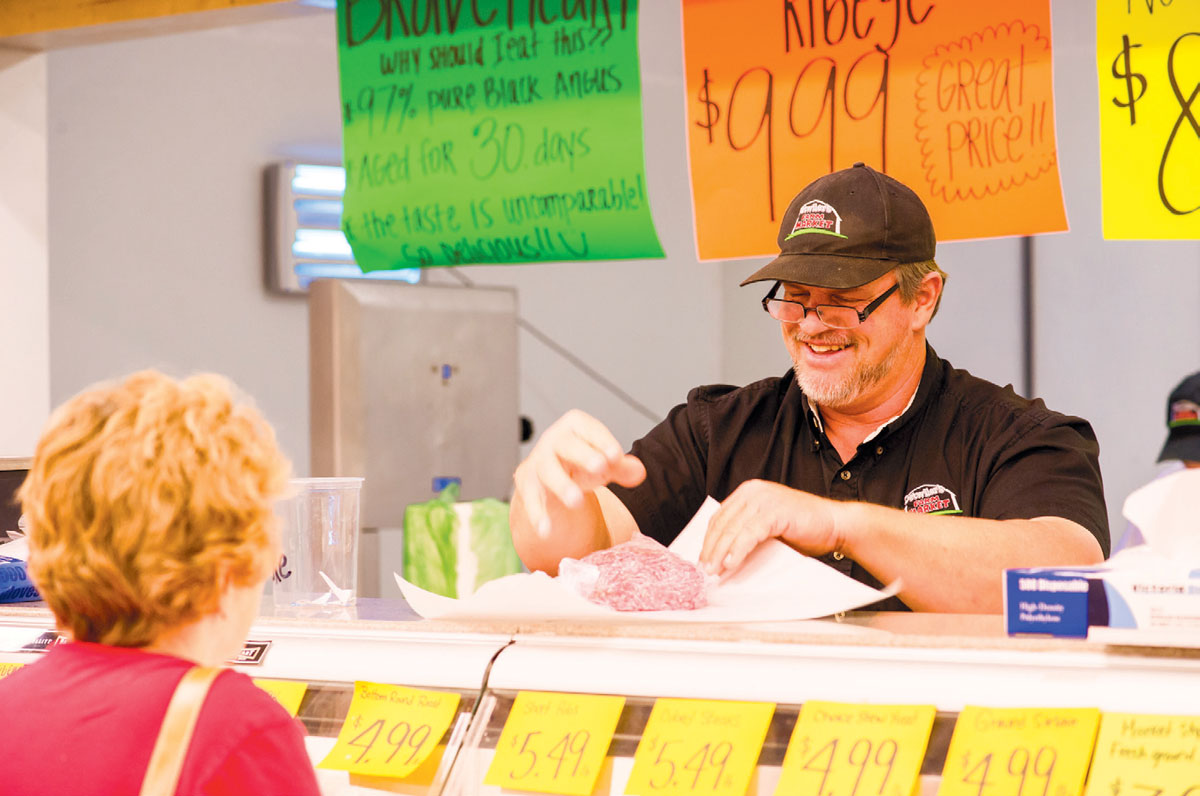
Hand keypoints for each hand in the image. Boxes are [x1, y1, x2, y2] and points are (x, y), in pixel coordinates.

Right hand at [512, 409, 645, 538]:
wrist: (552, 477)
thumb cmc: (581, 463)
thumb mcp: (605, 462)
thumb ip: (623, 467)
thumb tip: (639, 472)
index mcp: (575, 427)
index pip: (589, 429)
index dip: (603, 441)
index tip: (616, 456)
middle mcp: (553, 440)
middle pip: (567, 445)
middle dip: (583, 455)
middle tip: (600, 468)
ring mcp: (538, 462)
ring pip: (548, 471)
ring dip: (562, 486)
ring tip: (576, 502)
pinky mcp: (526, 484)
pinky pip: (531, 499)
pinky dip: (537, 515)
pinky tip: (546, 529)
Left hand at [699, 480, 844, 574]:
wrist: (835, 524)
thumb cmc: (803, 529)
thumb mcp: (767, 527)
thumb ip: (746, 531)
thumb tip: (721, 555)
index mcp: (749, 492)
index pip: (720, 517)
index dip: (709, 539)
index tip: (703, 559)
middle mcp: (754, 491)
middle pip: (723, 523)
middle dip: (711, 548)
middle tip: (705, 569)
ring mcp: (765, 499)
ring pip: (733, 529)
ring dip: (721, 552)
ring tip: (714, 571)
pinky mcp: (775, 511)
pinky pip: (749, 534)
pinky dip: (738, 550)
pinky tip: (731, 563)